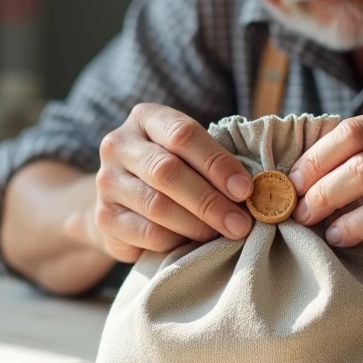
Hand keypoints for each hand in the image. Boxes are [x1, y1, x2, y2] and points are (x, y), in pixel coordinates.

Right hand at [64, 104, 253, 262]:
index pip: (183, 134)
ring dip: (197, 224)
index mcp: (146, 118)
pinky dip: (177, 241)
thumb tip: (258, 190)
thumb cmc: (174, 171)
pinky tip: (194, 244)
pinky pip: (147, 232)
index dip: (217, 163)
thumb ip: (216, 162)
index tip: (245, 189)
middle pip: (168, 170)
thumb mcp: (190, 154)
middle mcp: (119, 144)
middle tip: (240, 223)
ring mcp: (107, 181)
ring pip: (157, 204)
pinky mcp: (104, 217)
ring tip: (223, 234)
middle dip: (210, 200)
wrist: (125, 199)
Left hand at [288, 101, 362, 260]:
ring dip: (328, 202)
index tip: (290, 180)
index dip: (314, 155)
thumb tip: (301, 175)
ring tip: (309, 221)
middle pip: (354, 150)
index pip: (350, 129)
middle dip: (316, 180)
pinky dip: (354, 225)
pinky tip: (340, 236)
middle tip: (293, 205)